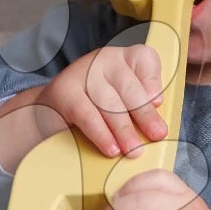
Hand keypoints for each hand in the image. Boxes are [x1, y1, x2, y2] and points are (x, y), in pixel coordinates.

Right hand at [40, 44, 168, 157]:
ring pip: (109, 103)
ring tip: (134, 150)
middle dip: (144, 114)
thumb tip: (156, 128)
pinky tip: (111, 149)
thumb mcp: (122, 101)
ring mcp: (83, 73)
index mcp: (124, 58)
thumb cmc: (97, 108)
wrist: (51, 111)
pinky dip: (102, 134)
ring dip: (124, 130)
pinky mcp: (65, 91)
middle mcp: (104, 60)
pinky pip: (88, 115)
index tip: (159, 102)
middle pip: (129, 87)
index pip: (144, 59)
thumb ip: (140, 107)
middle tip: (156, 135)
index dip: (153, 80)